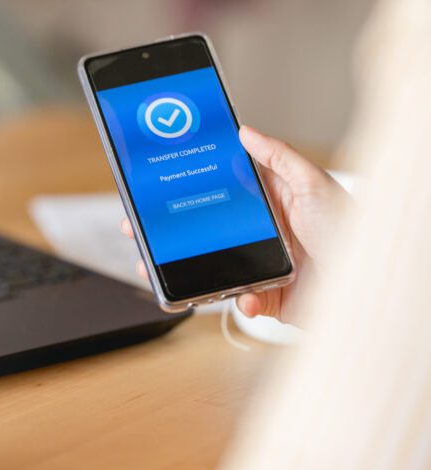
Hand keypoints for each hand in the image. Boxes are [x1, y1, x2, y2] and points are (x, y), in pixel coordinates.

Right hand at [121, 126, 349, 323]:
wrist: (370, 285)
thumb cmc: (352, 229)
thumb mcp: (315, 183)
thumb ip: (279, 158)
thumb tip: (246, 132)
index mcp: (267, 203)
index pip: (216, 193)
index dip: (184, 191)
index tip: (155, 189)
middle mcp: (257, 234)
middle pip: (201, 232)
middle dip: (166, 234)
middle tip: (136, 229)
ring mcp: (257, 266)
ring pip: (208, 268)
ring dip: (181, 272)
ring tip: (155, 271)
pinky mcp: (264, 296)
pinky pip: (238, 300)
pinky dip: (238, 301)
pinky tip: (244, 298)